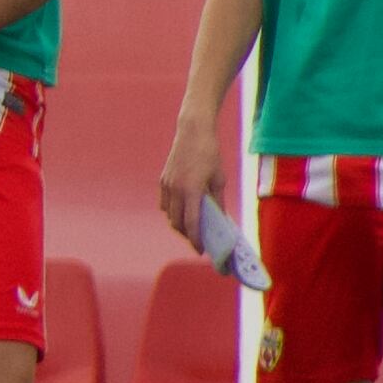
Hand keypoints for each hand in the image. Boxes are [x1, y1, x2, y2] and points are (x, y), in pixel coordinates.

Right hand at [155, 113, 230, 248]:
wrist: (193, 131)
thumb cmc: (210, 154)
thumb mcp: (219, 179)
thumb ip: (217, 201)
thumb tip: (219, 220)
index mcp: (192, 190)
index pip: (191, 223)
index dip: (196, 240)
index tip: (201, 250)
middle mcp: (176, 189)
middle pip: (177, 222)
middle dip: (187, 234)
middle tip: (199, 240)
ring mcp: (167, 185)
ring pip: (169, 214)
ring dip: (179, 224)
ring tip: (192, 227)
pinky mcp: (163, 180)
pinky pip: (165, 203)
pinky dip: (172, 212)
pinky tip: (182, 211)